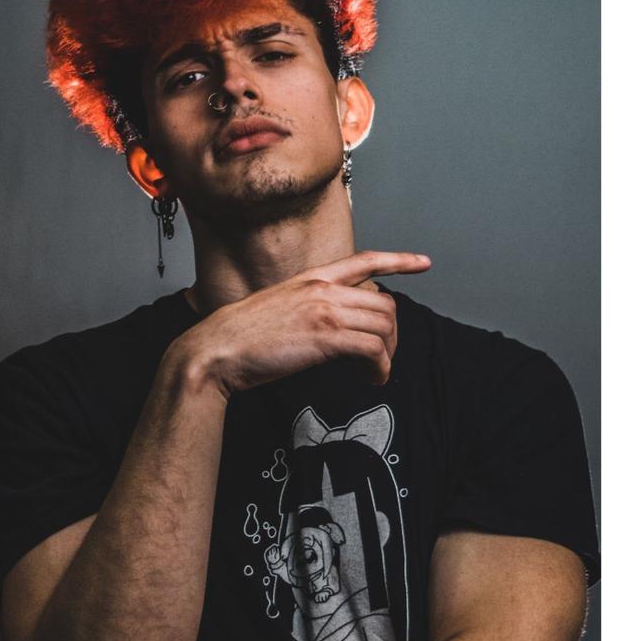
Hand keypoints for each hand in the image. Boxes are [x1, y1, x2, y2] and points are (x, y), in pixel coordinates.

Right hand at [174, 249, 430, 398]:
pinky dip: (380, 368)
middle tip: (380, 358)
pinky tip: (370, 379)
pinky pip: (374, 350)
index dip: (399, 260)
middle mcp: (323, 290)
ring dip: (387, 355)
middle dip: (392, 335)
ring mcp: (325, 312)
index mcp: (312, 278)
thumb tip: (331, 327)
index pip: (365, 260)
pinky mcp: (326, 338)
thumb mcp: (279, 308)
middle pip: (385, 304)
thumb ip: (309, 308)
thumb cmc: (240, 336)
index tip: (423, 263)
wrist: (216, 349)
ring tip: (373, 373)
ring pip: (384, 327)